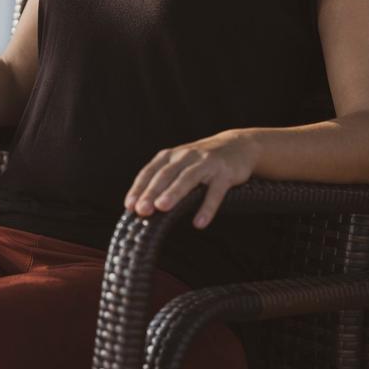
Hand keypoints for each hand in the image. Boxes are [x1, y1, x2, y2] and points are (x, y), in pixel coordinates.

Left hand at [123, 130, 259, 229]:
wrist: (238, 145)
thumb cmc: (201, 161)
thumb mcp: (180, 164)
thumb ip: (164, 181)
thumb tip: (142, 208)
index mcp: (171, 156)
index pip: (150, 172)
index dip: (139, 188)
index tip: (129, 206)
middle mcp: (186, 156)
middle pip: (165, 174)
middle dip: (152, 192)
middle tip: (142, 210)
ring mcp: (206, 163)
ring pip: (187, 178)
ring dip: (174, 193)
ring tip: (162, 208)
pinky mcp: (225, 172)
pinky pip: (215, 191)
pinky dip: (207, 207)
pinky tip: (199, 223)